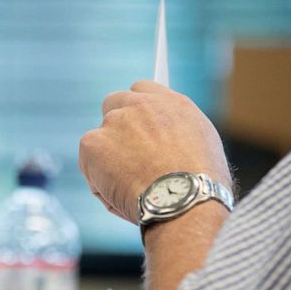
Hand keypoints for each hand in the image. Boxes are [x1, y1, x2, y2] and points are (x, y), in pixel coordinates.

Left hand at [78, 81, 231, 223]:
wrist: (184, 199)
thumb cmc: (200, 188)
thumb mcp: (202, 149)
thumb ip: (175, 134)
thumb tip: (160, 142)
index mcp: (171, 104)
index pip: (142, 90)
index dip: (137, 108)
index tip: (135, 123)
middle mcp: (141, 105)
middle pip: (114, 102)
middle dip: (115, 126)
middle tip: (122, 156)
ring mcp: (114, 121)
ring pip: (99, 138)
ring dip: (107, 159)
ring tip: (130, 187)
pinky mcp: (92, 142)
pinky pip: (88, 162)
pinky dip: (97, 180)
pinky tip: (119, 194)